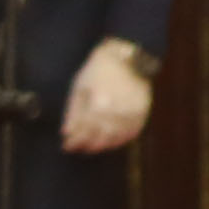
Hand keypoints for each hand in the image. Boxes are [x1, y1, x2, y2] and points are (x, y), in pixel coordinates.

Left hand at [60, 38, 156, 154]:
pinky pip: (131, 134)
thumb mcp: (80, 88)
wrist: (126, 60)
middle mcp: (117, 112)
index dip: (75, 141)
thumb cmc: (98, 71)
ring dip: (102, 146)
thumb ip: (73, 113)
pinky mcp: (142, 114)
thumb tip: (66, 133)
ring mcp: (131, 114)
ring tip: (92, 147)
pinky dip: (120, 141)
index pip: (85, 131)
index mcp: (99, 104)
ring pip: (116, 138)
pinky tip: (110, 142)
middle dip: (86, 145)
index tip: (67, 146)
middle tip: (78, 148)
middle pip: (100, 137)